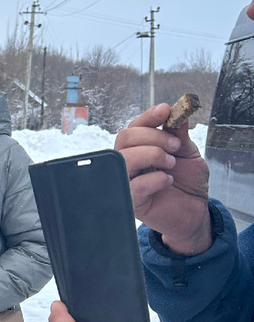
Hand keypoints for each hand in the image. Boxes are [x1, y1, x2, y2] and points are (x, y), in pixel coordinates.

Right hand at [114, 103, 210, 253]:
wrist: (196, 211)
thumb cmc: (187, 183)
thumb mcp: (187, 153)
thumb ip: (178, 134)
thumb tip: (175, 111)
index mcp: (140, 148)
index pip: (134, 127)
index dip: (148, 117)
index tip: (165, 111)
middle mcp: (130, 162)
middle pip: (125, 138)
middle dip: (153, 136)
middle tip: (175, 145)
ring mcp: (128, 181)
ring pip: (125, 159)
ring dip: (152, 155)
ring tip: (171, 163)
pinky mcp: (132, 201)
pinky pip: (134, 186)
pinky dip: (154, 179)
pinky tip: (167, 181)